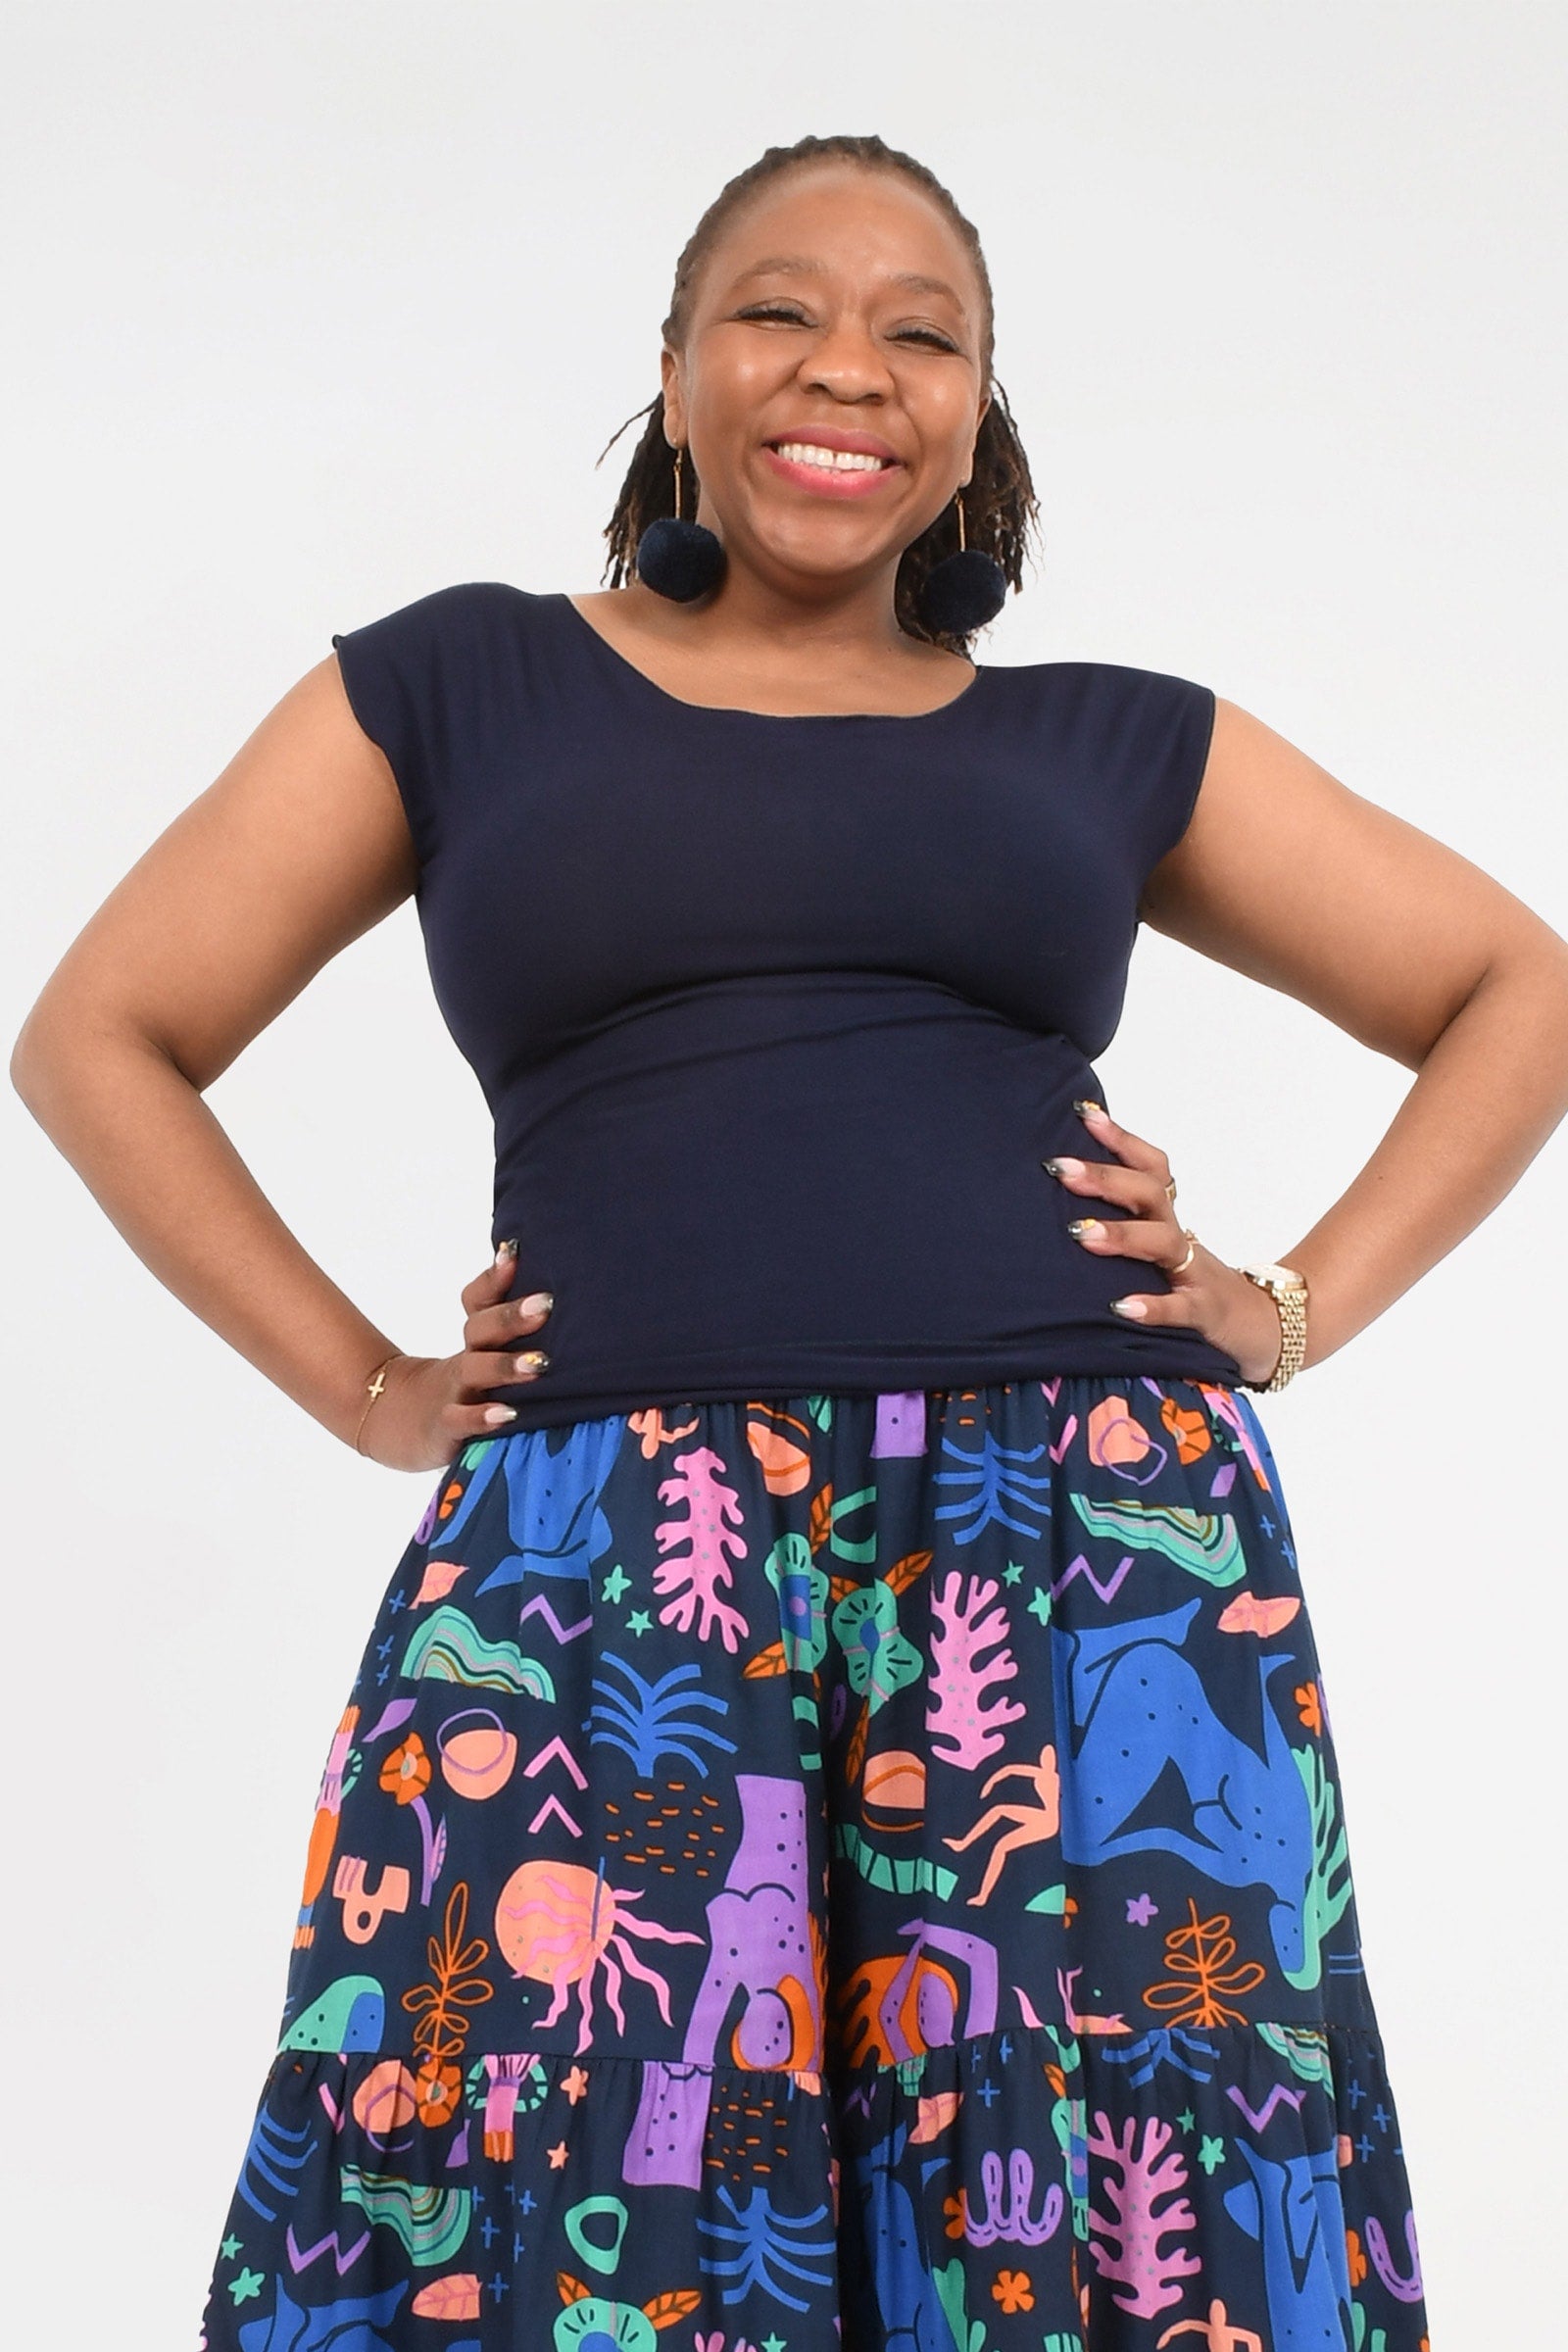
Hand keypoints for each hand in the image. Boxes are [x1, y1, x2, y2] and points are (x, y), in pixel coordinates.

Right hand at [354, 1243, 553, 1469]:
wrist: (397, 1421)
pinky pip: (462, 1421)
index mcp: (476, 1339)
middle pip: (482, 1329)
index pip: (479, 1299)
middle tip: (545, 1303)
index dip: (494, 1276)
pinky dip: (483, 1417)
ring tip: (541, 1363)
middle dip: (512, 1315)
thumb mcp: (482, 1355)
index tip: (515, 1251)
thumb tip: (547, 1289)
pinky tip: (509, 1414)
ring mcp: (453, 1392)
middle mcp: (466, 1358)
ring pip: (476, 1372)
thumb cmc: (461, 1384)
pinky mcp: (445, 1428)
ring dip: (506, 1366)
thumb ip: (512, 1330)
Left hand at [1044, 1102, 1285, 1386]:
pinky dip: (1154, 1307)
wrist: (1258, 1324)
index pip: (1148, 1166)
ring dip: (1121, 1235)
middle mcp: (1179, 1236)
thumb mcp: (1158, 1246)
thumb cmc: (1190, 1281)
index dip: (1120, 1138)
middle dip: (1105, 1178)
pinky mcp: (1205, 1313)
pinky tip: (1123, 1306)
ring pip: (1162, 1243)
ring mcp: (1194, 1273)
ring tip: (1079, 1234)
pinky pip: (1181, 1308)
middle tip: (1061, 1169)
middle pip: (1149, 1194)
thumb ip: (1123, 1223)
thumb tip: (1066, 1195)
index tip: (1084, 1113)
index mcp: (1166, 1218)